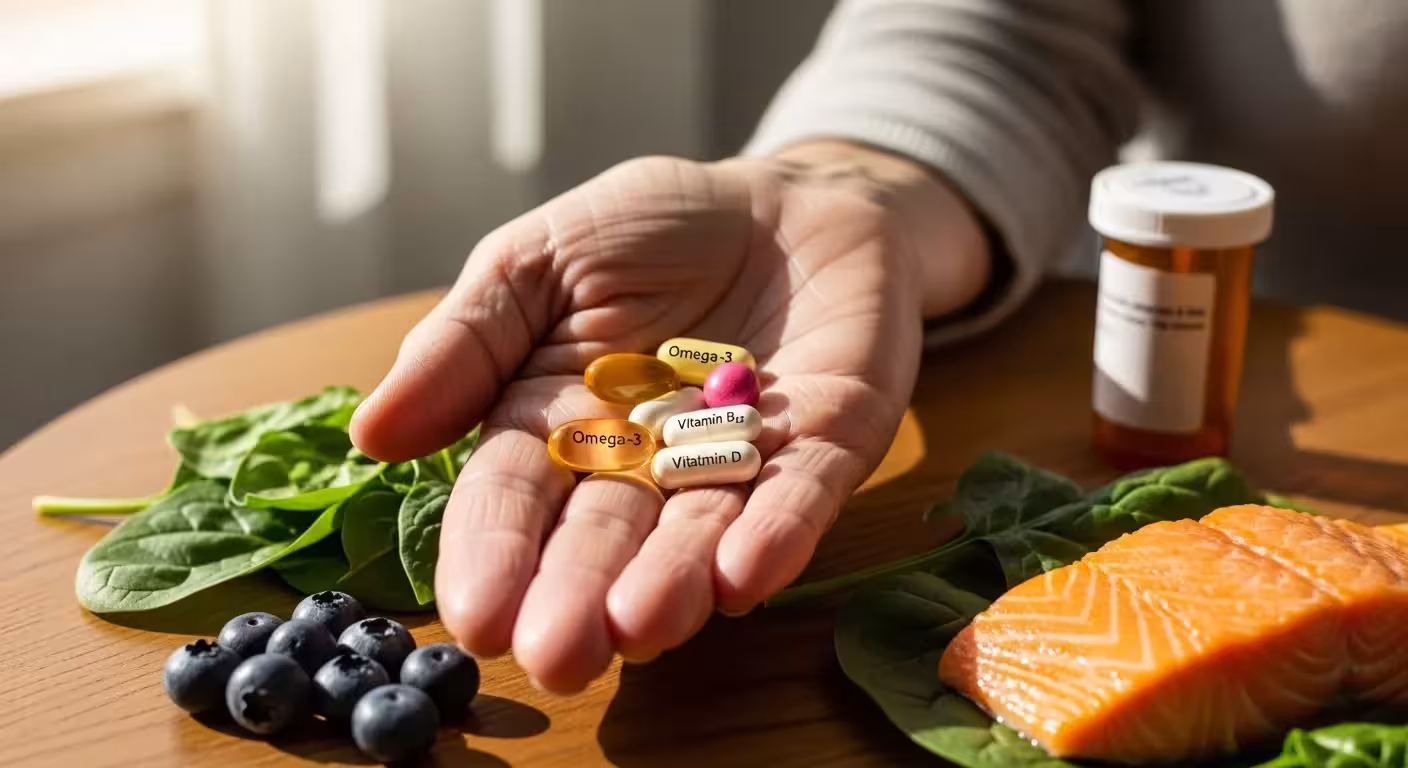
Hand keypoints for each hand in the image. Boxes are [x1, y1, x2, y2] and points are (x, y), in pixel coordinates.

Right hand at [350, 141, 989, 691]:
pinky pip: (804, 492)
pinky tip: (745, 577)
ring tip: (641, 629)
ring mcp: (741, 456)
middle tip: (558, 656)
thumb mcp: (538, 261)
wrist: (788, 199)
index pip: (516, 496)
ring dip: (672, 582)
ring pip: (701, 531)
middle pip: (606, 535)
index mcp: (559, 423)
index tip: (476, 616)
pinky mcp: (828, 440)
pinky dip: (777, 532)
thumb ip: (466, 341)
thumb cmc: (651, 229)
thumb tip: (371, 434)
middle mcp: (646, 461)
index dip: (495, 554)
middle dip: (580, 596)